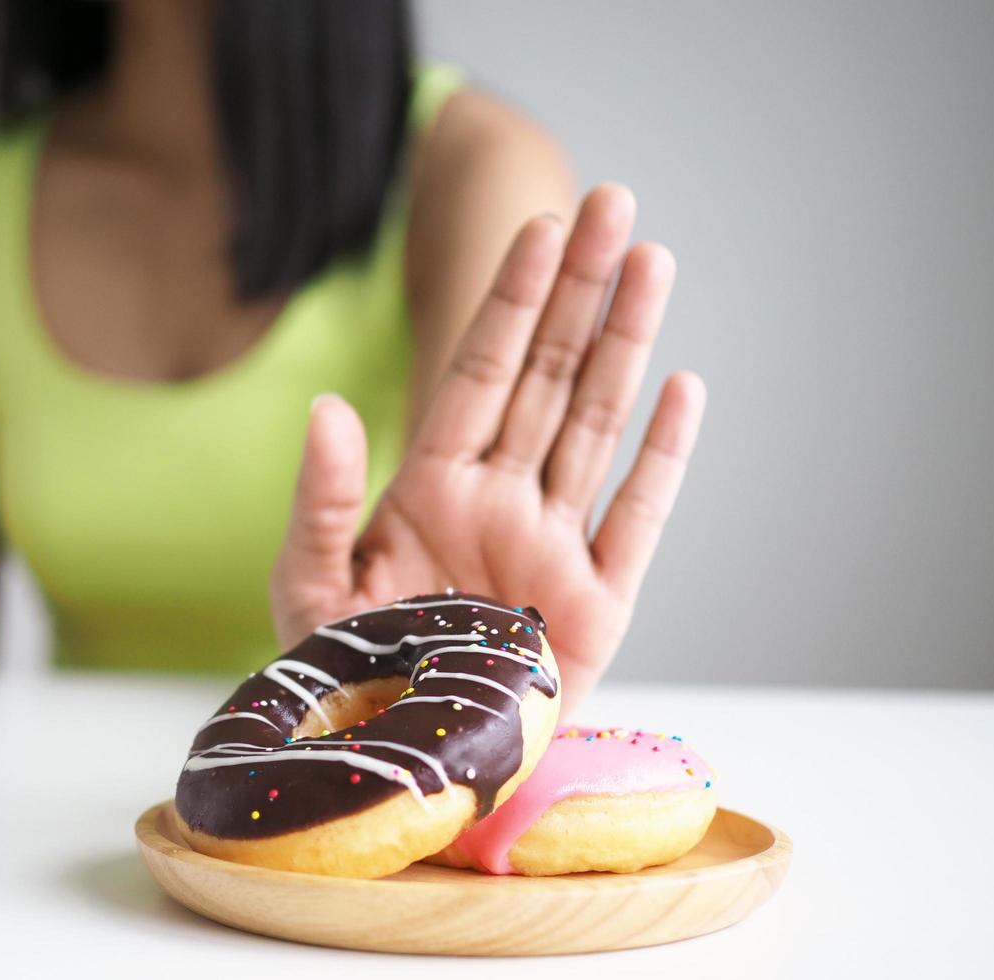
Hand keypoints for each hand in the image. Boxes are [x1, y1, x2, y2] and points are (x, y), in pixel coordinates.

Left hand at [272, 185, 705, 713]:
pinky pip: (637, 519)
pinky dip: (662, 458)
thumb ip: (320, 498)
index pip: (478, 372)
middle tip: (615, 203)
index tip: (540, 227)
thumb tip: (329, 408)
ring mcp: (553, 549)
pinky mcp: (597, 609)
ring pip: (596, 425)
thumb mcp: (309, 585)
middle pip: (547, 376)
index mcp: (433, 488)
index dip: (511, 301)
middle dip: (581, 291)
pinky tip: (683, 389)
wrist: (396, 765)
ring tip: (654, 261)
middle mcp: (500, 502)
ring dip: (626, 345)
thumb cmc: (344, 677)